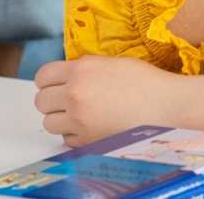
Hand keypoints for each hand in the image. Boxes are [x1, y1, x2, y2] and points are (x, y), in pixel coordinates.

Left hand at [34, 56, 182, 146]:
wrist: (163, 105)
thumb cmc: (145, 81)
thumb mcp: (112, 62)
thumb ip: (86, 68)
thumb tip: (69, 75)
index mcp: (82, 70)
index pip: (43, 76)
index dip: (48, 80)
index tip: (54, 82)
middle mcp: (75, 94)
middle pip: (41, 101)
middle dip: (51, 100)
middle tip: (66, 98)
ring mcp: (78, 120)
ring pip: (49, 123)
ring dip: (61, 118)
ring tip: (79, 113)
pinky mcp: (85, 140)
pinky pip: (65, 139)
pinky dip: (74, 133)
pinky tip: (91, 124)